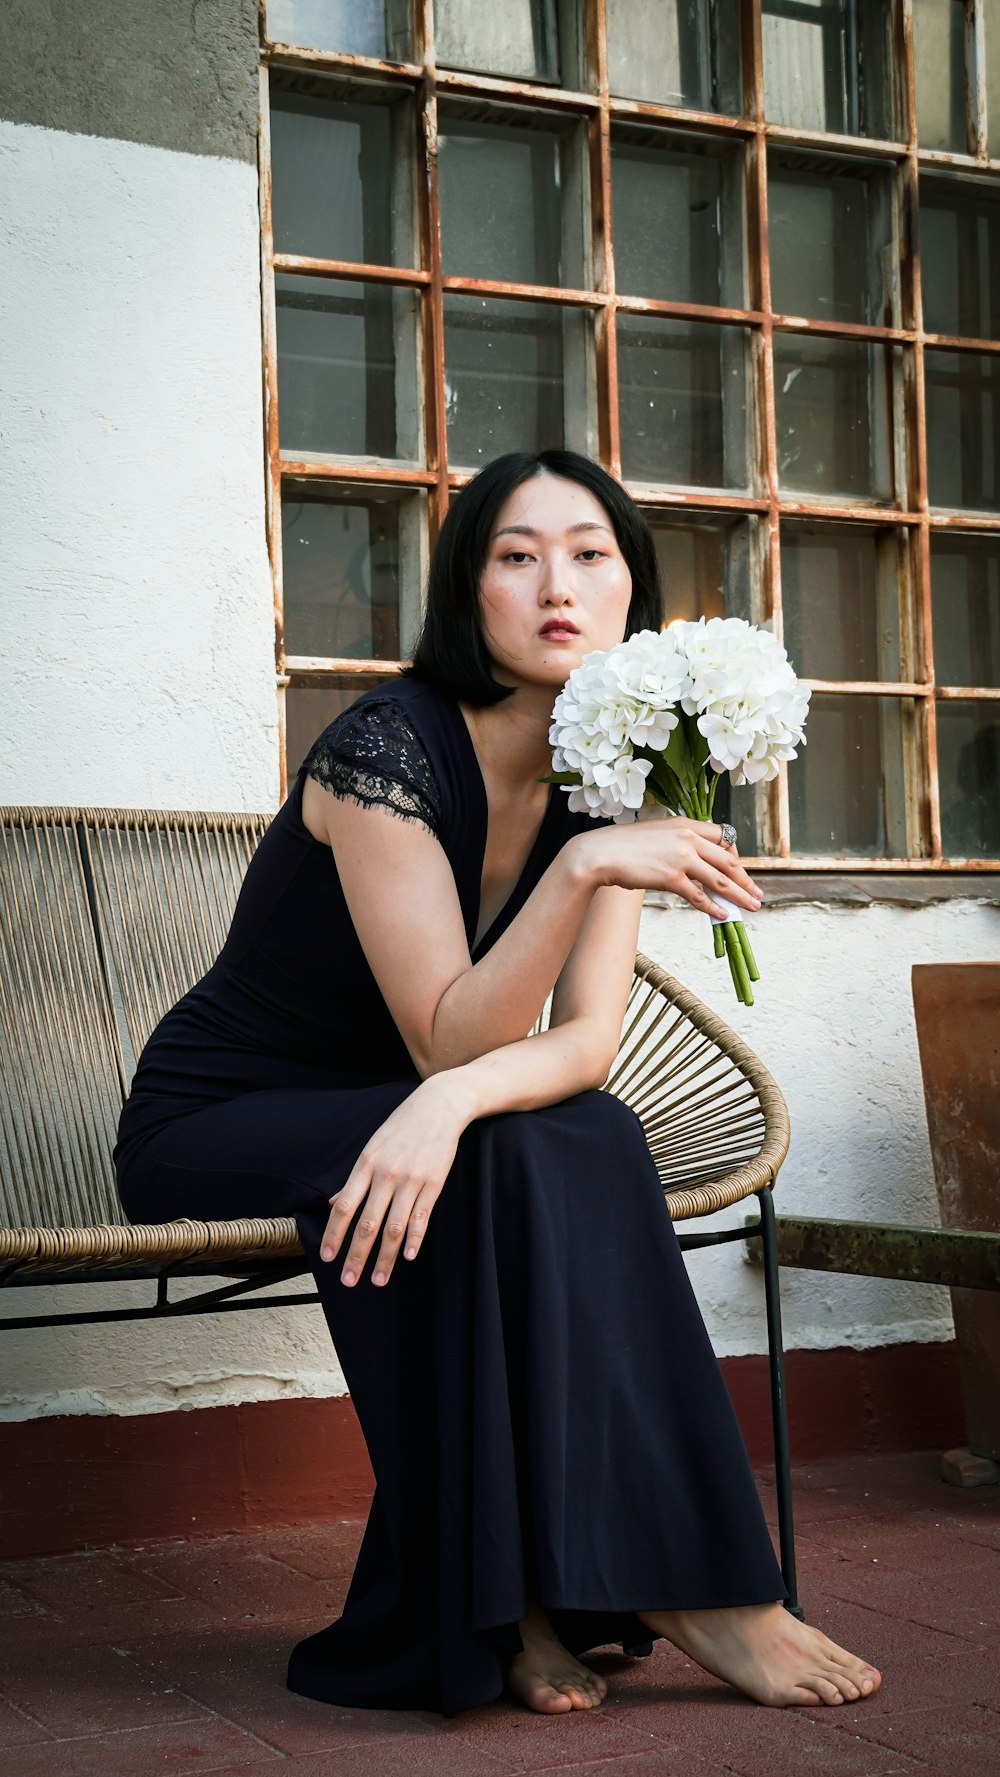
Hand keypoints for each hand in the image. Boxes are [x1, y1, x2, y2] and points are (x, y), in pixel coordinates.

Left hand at [319, 1073, 472, 1286]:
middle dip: (356, 1256)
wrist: (439, 1106)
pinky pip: (421, 1217)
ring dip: (385, 1257)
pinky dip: (414, 1239)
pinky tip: (408, 1257)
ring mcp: (411, 1180)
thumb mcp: (372, 1147)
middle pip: (367, 1223)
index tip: (327, 1257)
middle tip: (349, 1281)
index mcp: (365, 1164)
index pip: (344, 1207)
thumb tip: (333, 1204)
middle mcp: (385, 1174)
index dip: (334, 1234)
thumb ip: (354, 1179)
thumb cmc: (401, 1128)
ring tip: (378, 1279)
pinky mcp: (433, 1183)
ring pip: (394, 1227)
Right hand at [574, 817, 761, 919]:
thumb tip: (694, 862)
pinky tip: (722, 914)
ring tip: (750, 906)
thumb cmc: (623, 846)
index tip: (740, 870)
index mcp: (685, 824)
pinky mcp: (671, 876)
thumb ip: (678, 842)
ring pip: (720, 879)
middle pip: (728, 860)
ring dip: (739, 895)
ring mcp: (681, 857)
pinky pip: (699, 895)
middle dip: (746, 879)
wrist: (600, 853)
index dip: (735, 856)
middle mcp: (687, 837)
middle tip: (757, 893)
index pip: (723, 837)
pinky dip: (714, 906)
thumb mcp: (657, 834)